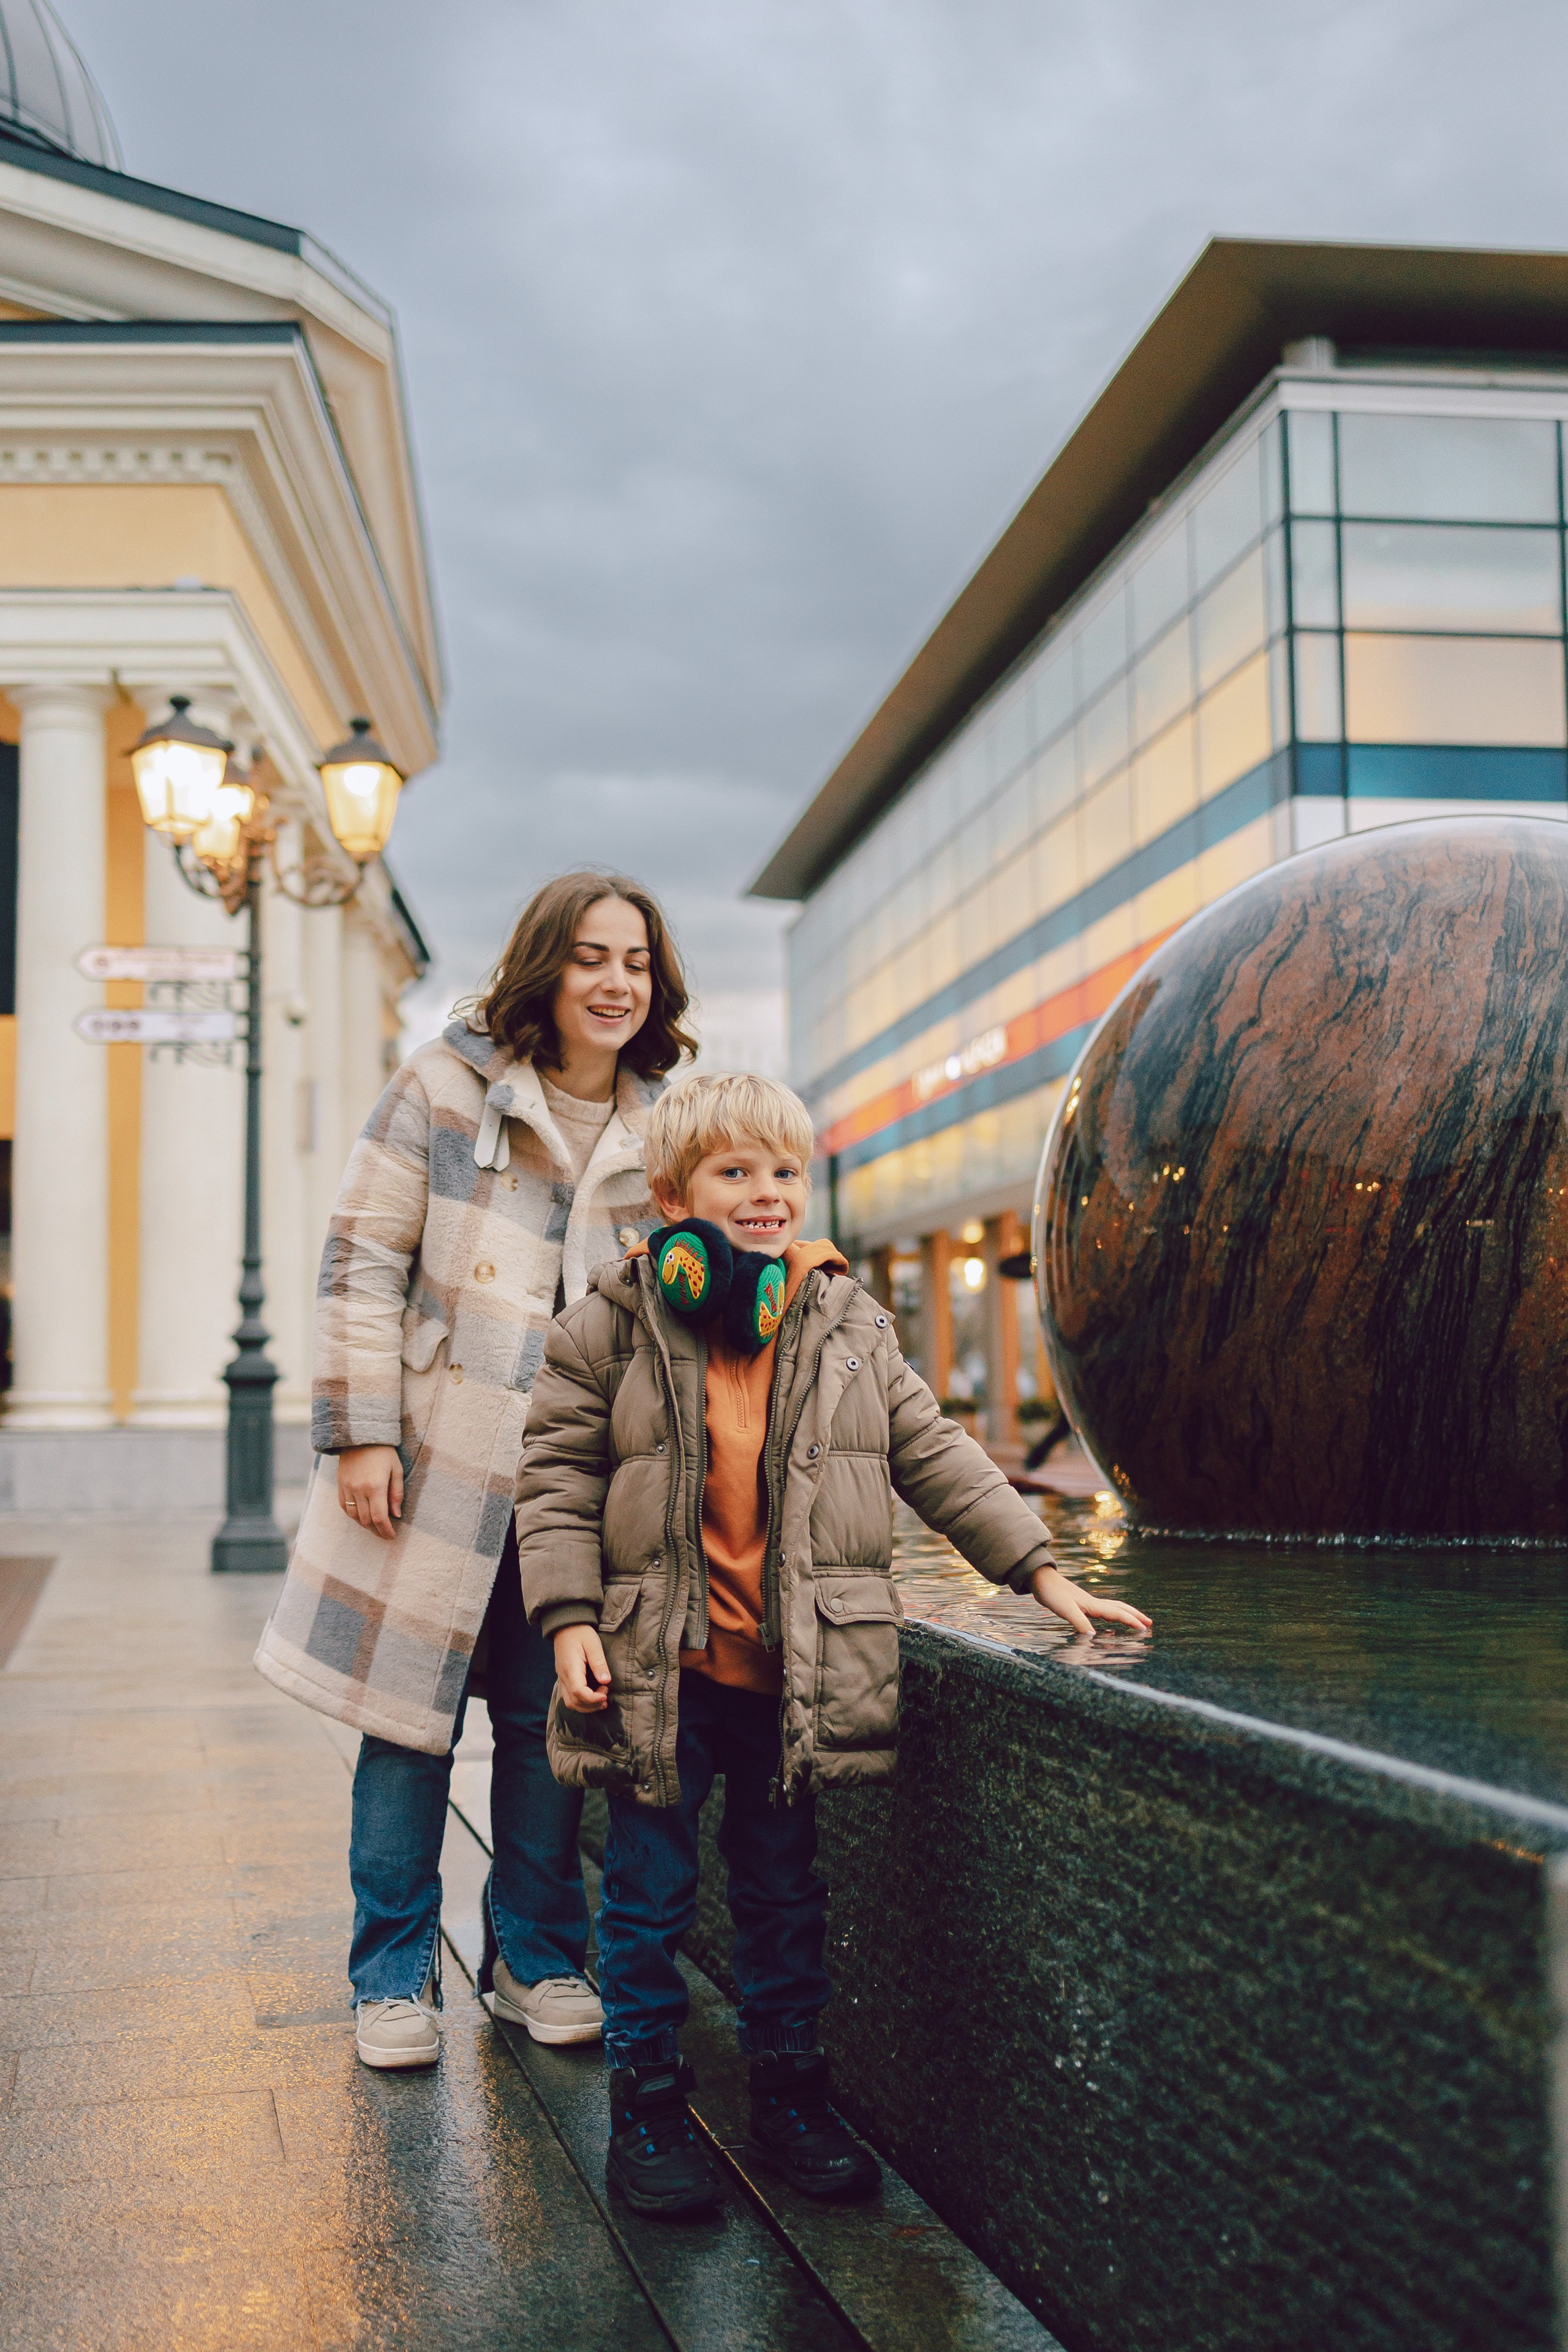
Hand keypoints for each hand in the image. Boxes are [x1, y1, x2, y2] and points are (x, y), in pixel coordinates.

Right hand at [336, 1444, 403, 1539]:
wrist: (360, 1435)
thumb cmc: (383, 1451)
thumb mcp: (396, 1470)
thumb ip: (397, 1494)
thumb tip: (396, 1515)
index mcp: (375, 1486)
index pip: (379, 1518)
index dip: (386, 1530)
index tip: (392, 1536)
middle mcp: (359, 1490)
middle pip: (366, 1520)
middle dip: (376, 1530)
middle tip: (385, 1533)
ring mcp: (347, 1488)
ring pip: (354, 1516)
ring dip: (364, 1525)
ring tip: (375, 1526)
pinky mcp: (340, 1485)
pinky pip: (343, 1507)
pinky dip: (353, 1515)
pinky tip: (361, 1516)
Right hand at [554, 1623, 610, 1709]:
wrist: (566, 1625)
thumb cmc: (581, 1632)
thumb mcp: (593, 1644)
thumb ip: (599, 1663)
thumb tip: (605, 1682)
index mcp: (571, 1668)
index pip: (578, 1692)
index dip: (593, 1698)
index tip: (606, 1694)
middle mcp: (563, 1676)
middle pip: (573, 1702)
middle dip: (591, 1705)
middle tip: (606, 1698)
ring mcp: (562, 1678)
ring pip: (570, 1702)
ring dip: (586, 1706)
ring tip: (602, 1700)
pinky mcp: (564, 1678)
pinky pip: (569, 1697)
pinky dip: (581, 1702)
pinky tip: (593, 1696)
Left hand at [1029, 1563, 1150, 1637]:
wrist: (1041, 1580)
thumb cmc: (1052, 1594)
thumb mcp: (1065, 1610)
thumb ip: (1079, 1622)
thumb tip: (1093, 1637)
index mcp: (1093, 1605)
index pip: (1117, 1613)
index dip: (1131, 1621)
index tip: (1145, 1629)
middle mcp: (1094, 1604)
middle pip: (1120, 1608)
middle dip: (1135, 1616)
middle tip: (1150, 1624)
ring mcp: (1088, 1603)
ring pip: (1113, 1608)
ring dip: (1126, 1614)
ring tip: (1136, 1622)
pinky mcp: (1081, 1605)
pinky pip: (1103, 1611)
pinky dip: (1112, 1615)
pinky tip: (1109, 1621)